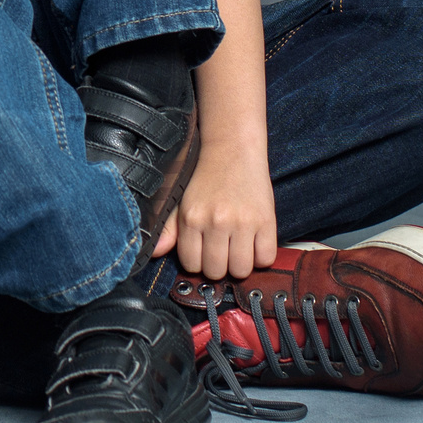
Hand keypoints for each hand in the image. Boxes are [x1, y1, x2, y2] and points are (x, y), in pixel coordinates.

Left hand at [158, 148, 277, 280]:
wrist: (233, 151)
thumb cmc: (207, 179)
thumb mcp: (181, 200)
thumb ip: (169, 228)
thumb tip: (156, 252)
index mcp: (191, 218)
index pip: (192, 264)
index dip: (198, 262)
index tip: (204, 252)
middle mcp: (216, 221)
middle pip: (216, 271)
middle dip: (218, 265)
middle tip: (222, 249)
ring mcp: (243, 222)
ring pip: (241, 270)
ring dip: (240, 264)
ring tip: (238, 247)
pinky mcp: (266, 221)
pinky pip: (266, 258)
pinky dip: (261, 256)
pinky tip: (254, 243)